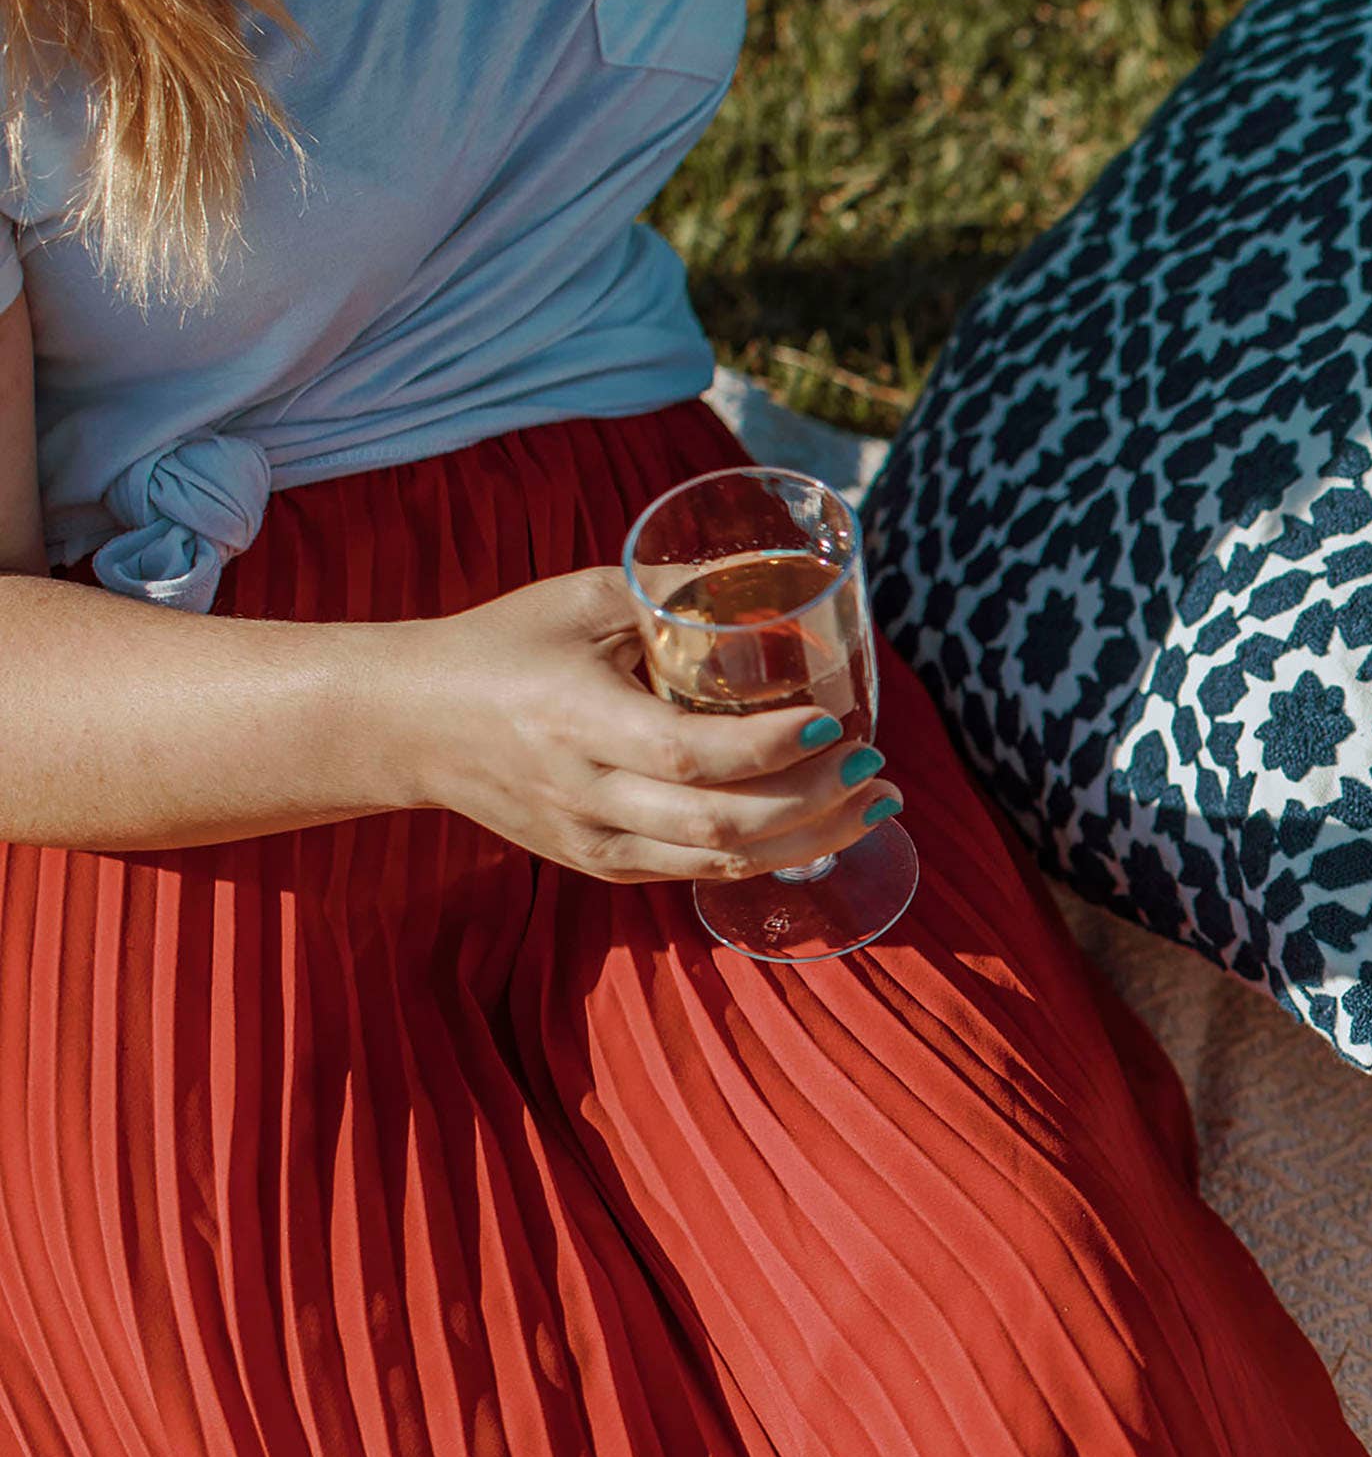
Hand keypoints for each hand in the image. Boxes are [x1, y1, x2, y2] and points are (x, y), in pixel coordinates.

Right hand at [380, 567, 900, 883]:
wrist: (409, 723)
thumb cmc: (503, 644)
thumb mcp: (582, 600)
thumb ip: (674, 595)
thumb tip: (777, 581)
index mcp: (574, 719)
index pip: (690, 755)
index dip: (770, 747)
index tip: (832, 721)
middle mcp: (583, 793)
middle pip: (718, 825)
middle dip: (815, 802)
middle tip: (877, 769)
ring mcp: (590, 841)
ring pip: (717, 864)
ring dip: (811, 839)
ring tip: (874, 805)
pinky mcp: (597, 865)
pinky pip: (695, 875)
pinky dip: (766, 857)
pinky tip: (821, 830)